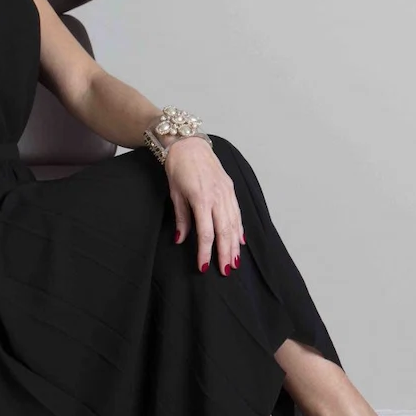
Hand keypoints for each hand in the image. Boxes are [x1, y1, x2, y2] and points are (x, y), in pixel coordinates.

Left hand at [163, 138, 242, 273]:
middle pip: (224, 231)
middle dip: (225, 253)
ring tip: (235, 262)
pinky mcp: (230, 189)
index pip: (206, 232)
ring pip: (234, 224)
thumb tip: (181, 239)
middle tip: (226, 271)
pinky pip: (237, 213)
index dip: (205, 251)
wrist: (188, 144)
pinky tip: (240, 241)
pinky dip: (240, 228)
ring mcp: (227, 192)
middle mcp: (218, 197)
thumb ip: (181, 218)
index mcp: (201, 199)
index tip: (203, 266)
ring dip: (235, 245)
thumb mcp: (175, 194)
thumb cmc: (178, 168)